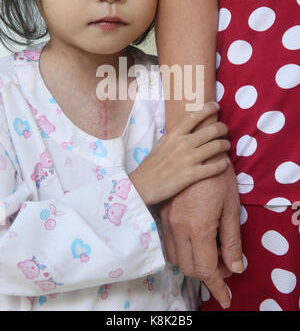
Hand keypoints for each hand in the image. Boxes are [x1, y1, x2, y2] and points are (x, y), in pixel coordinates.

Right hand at [129, 102, 229, 204]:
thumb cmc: (150, 166)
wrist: (142, 185)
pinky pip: (214, 168)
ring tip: (227, 145)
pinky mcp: (192, 175)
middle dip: (222, 128)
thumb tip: (183, 130)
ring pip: (216, 147)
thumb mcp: (160, 145)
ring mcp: (188, 159)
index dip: (207, 109)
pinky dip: (222, 164)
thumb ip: (173, 137)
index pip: (193, 117)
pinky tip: (225, 163)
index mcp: (174, 135)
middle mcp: (183, 144)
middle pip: (210, 130)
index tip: (216, 106)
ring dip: (225, 144)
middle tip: (225, 129)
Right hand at [158, 162, 242, 308]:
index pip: (206, 268)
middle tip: (223, 267)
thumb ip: (231, 240)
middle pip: (188, 267)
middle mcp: (178, 225)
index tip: (225, 297)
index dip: (217, 286)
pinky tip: (195, 242)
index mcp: (198, 225)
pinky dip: (182, 250)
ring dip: (193, 263)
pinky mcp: (162, 213)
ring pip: (175, 257)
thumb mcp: (230, 207)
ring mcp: (167, 219)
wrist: (196, 148)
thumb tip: (234, 268)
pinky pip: (168, 243)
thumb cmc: (218, 176)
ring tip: (211, 253)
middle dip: (207, 275)